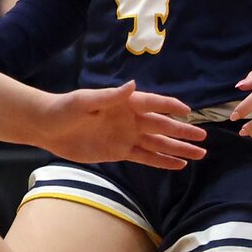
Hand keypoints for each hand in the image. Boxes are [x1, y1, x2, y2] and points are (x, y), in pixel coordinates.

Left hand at [40, 81, 206, 168]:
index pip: (153, 104)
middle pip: (162, 127)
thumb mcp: (85, 100)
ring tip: (199, 155)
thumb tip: (133, 85)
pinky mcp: (120, 152)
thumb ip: (111, 95)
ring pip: (158, 144)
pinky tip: (178, 165)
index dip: (171, 107)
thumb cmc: (64, 108)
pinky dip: (162, 161)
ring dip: (178, 149)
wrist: (47, 127)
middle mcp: (130, 119)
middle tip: (204, 138)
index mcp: (125, 103)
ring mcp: (127, 136)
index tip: (188, 112)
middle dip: (183, 132)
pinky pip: (145, 157)